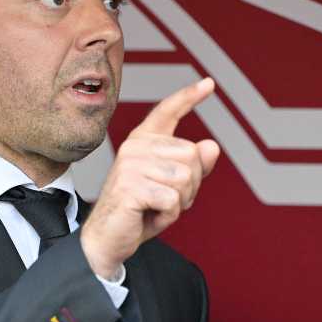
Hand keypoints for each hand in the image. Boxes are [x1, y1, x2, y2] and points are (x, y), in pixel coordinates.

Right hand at [80, 77, 220, 279]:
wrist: (109, 238)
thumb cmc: (140, 211)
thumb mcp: (174, 188)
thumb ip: (193, 167)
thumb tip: (211, 146)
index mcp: (144, 141)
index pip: (168, 111)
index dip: (189, 96)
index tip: (209, 83)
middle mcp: (136, 147)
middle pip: (192, 155)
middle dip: (190, 185)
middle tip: (165, 199)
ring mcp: (131, 164)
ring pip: (185, 178)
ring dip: (179, 202)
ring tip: (155, 207)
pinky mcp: (130, 186)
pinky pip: (172, 200)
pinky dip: (168, 215)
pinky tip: (149, 215)